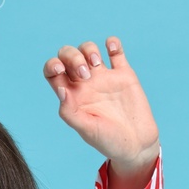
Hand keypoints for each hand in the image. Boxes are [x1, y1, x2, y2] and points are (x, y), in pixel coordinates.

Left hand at [43, 36, 159, 171]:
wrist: (136, 145)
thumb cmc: (108, 141)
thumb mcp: (86, 130)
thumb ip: (69, 111)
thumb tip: (60, 89)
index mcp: (72, 96)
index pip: (53, 72)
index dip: (52, 65)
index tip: (60, 70)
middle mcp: (85, 84)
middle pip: (69, 56)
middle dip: (72, 57)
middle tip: (84, 74)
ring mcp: (104, 77)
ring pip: (89, 49)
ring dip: (89, 49)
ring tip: (96, 63)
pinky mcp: (124, 75)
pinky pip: (116, 52)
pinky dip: (113, 43)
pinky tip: (111, 47)